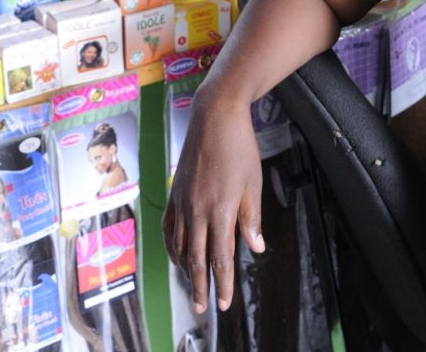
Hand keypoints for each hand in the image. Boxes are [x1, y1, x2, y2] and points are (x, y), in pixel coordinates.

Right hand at [162, 84, 265, 314]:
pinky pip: (170, 228)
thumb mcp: (253, 184)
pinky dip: (173, 247)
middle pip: (196, 259)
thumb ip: (251, 218)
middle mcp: (196, 210)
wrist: (214, 117)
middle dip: (201, 286)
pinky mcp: (174, 193)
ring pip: (180, 246)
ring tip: (193, 286)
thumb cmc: (239, 148)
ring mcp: (182, 202)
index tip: (223, 303)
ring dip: (187, 270)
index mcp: (220, 210)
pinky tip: (178, 255)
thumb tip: (255, 247)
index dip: (222, 283)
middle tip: (204, 307)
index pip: (220, 257)